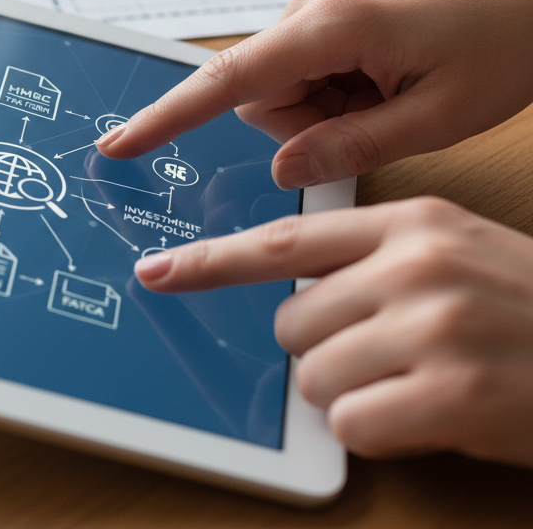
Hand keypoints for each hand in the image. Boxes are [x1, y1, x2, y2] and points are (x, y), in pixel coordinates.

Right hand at [97, 0, 532, 186]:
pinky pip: (306, 61)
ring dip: (328, 104)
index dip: (169, 117)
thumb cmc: (509, 40)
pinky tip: (388, 75)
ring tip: (393, 92)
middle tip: (381, 115)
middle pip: (261, 90)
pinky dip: (337, 84)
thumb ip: (349, 145)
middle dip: (308, 121)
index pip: (228, 79)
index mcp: (333, 23)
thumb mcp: (438, 117)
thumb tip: (281, 166)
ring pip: (283, 80)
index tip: (123, 144)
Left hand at [134, 198, 532, 466]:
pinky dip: (376, 430)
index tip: (159, 271)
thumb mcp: (454, 253)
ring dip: (351, 393)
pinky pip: (350, 423)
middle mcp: (415, 265)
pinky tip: (427, 416)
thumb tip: (294, 295)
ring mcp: (433, 328)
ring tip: (413, 383)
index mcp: (410, 224)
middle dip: (321, 351)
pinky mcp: (452, 396)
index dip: (211, 260)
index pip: (283, 242)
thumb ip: (370, 260)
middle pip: (291, 323)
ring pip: (313, 376)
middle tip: (384, 356)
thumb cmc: (528, 312)